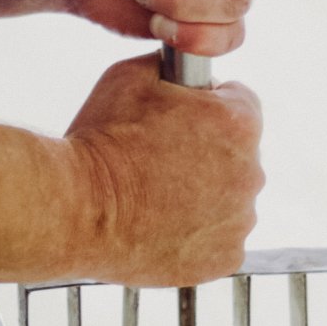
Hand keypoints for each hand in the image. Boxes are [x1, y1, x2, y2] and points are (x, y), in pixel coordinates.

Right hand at [64, 53, 263, 286]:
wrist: (75, 208)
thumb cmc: (101, 141)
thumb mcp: (131, 75)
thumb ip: (169, 66)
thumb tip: (176, 65)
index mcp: (238, 122)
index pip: (240, 102)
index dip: (207, 106)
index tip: (180, 120)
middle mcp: (251, 171)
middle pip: (238, 155)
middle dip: (208, 153)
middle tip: (160, 160)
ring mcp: (239, 220)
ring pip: (229, 200)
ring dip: (204, 195)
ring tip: (156, 196)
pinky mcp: (223, 259)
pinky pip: (219, 240)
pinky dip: (197, 235)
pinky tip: (161, 225)